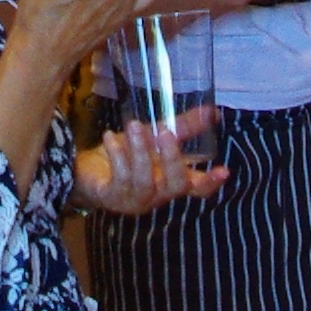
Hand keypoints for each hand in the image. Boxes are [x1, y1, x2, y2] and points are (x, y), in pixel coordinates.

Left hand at [72, 113, 227, 214]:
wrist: (87, 171)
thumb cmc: (126, 157)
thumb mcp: (155, 138)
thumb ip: (183, 128)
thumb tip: (211, 111)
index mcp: (171, 181)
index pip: (197, 188)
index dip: (211, 182)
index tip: (224, 170)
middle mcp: (157, 194)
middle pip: (175, 186)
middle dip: (172, 159)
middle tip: (166, 133)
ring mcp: (135, 199)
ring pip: (144, 181)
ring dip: (140, 152)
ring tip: (134, 126)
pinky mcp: (112, 197)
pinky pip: (118, 179)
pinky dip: (116, 155)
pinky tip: (110, 137)